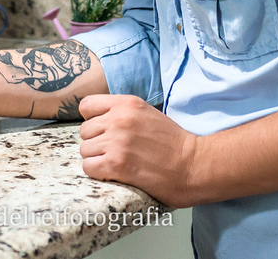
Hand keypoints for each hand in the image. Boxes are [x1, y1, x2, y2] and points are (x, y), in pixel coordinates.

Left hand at [78, 94, 200, 208]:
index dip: (92, 120)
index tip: (102, 131)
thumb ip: (123, 112)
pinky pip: (89, 167)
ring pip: (84, 150)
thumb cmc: (173, 143)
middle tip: (113, 152)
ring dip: (97, 159)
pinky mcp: (116, 164)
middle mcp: (119, 119)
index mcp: (127, 103)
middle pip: (84, 131)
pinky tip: (114, 173)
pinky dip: (98, 173)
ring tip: (116, 163)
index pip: (86, 106)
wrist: (193, 164)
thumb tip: (98, 121)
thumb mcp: (147, 113)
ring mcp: (116, 141)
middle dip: (96, 143)